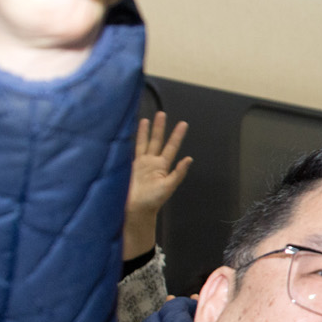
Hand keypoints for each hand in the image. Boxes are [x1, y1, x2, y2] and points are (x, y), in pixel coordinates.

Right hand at [124, 112, 190, 258]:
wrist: (137, 209)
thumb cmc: (154, 200)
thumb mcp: (168, 187)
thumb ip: (178, 173)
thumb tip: (189, 159)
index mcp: (163, 166)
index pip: (171, 147)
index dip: (177, 136)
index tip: (183, 123)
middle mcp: (153, 162)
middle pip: (157, 141)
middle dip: (160, 128)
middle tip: (162, 113)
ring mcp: (142, 164)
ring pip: (144, 143)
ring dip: (146, 132)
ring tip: (147, 118)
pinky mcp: (131, 167)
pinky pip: (133, 151)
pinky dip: (134, 141)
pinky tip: (132, 132)